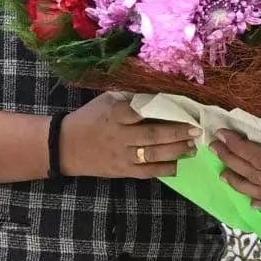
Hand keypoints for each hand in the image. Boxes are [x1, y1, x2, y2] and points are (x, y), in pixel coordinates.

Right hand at [59, 92, 200, 178]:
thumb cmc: (89, 119)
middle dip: (176, 133)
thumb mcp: (105, 101)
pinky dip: (163, 169)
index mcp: (115, 115)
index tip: (181, 106)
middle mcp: (119, 137)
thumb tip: (156, 87)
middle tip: (196, 130)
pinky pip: (145, 173)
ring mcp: (121, 156)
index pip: (140, 111)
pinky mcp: (121, 171)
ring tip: (192, 146)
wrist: (64, 147)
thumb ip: (128, 96)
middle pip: (151, 136)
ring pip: (152, 155)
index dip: (161, 109)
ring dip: (175, 151)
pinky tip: (177, 164)